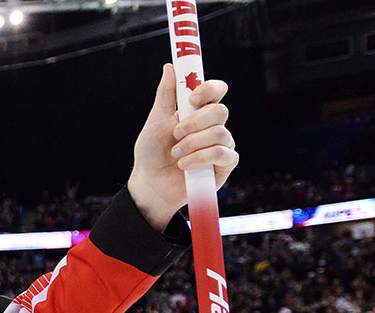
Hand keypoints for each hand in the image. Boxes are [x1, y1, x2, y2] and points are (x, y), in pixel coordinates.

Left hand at [127, 64, 238, 230]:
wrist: (150, 184)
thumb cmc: (152, 153)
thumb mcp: (156, 120)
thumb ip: (167, 95)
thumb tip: (170, 66)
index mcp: (199, 112)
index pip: (217, 91)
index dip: (209, 89)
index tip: (191, 98)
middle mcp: (214, 126)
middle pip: (220, 111)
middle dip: (195, 122)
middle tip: (175, 133)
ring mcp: (221, 145)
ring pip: (220, 133)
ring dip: (193, 144)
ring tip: (175, 155)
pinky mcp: (224, 166)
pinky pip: (222, 154)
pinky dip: (200, 159)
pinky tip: (185, 166)